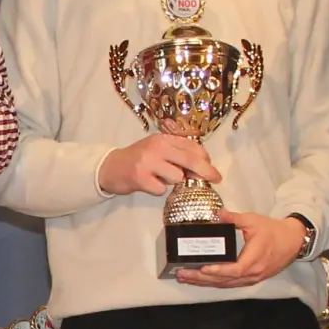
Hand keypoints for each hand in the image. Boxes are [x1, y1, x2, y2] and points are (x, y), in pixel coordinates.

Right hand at [97, 134, 220, 196]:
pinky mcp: (140, 177)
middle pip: (190, 160)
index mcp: (163, 139)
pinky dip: (158, 190)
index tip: (212, 168)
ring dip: (173, 182)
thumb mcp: (157, 149)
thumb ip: (177, 154)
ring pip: (177, 177)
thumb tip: (203, 167)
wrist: (111, 167)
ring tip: (160, 178)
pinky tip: (149, 184)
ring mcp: (148, 162)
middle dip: (206, 171)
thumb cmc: (139, 159)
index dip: (206, 158)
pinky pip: (162, 189)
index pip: (192, 147)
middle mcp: (157, 147)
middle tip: (217, 179)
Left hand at [177, 210, 306, 287]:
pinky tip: (202, 280)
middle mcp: (253, 273)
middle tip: (182, 274)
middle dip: (202, 279)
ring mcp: (252, 278)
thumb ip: (235, 218)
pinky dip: (216, 283)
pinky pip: (231, 284)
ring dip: (205, 283)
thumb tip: (218, 213)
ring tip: (186, 278)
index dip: (217, 271)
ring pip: (226, 285)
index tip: (202, 269)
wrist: (293, 241)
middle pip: (225, 281)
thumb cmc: (273, 230)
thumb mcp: (254, 220)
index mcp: (254, 259)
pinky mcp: (251, 279)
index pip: (234, 270)